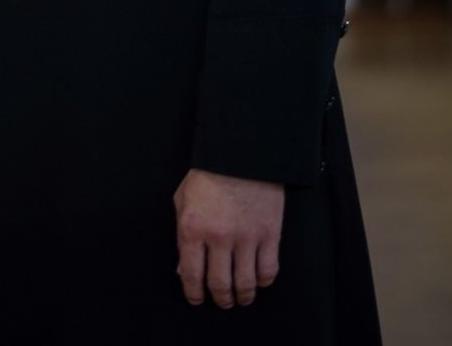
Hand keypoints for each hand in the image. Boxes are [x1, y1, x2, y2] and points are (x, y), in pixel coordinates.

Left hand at [173, 168, 282, 308]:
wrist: (242, 152)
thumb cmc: (209, 174)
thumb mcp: (183, 199)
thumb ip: (181, 235)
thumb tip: (183, 269)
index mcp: (193, 227)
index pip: (191, 274)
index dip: (193, 293)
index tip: (196, 298)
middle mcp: (219, 237)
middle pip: (220, 285)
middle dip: (220, 299)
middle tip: (222, 300)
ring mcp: (246, 237)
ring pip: (245, 284)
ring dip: (242, 296)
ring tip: (240, 296)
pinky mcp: (269, 235)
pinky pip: (268, 271)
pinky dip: (263, 281)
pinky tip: (257, 279)